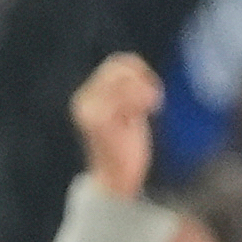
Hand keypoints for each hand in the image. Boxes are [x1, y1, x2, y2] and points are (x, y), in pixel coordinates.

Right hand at [71, 53, 160, 198]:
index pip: (116, 62)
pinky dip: (141, 100)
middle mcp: (84, 99)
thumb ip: (127, 90)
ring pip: (122, 80)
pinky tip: (151, 112)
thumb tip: (136, 67)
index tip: (152, 87)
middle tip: (156, 98)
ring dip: (143, 90)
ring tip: (153, 106)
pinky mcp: (98, 120)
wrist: (116, 178)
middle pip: (118, 67)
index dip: (139, 69)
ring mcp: (89, 109)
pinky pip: (125, 97)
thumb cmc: (124, 146)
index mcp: (89, 94)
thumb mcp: (127, 111)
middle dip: (142, 78)